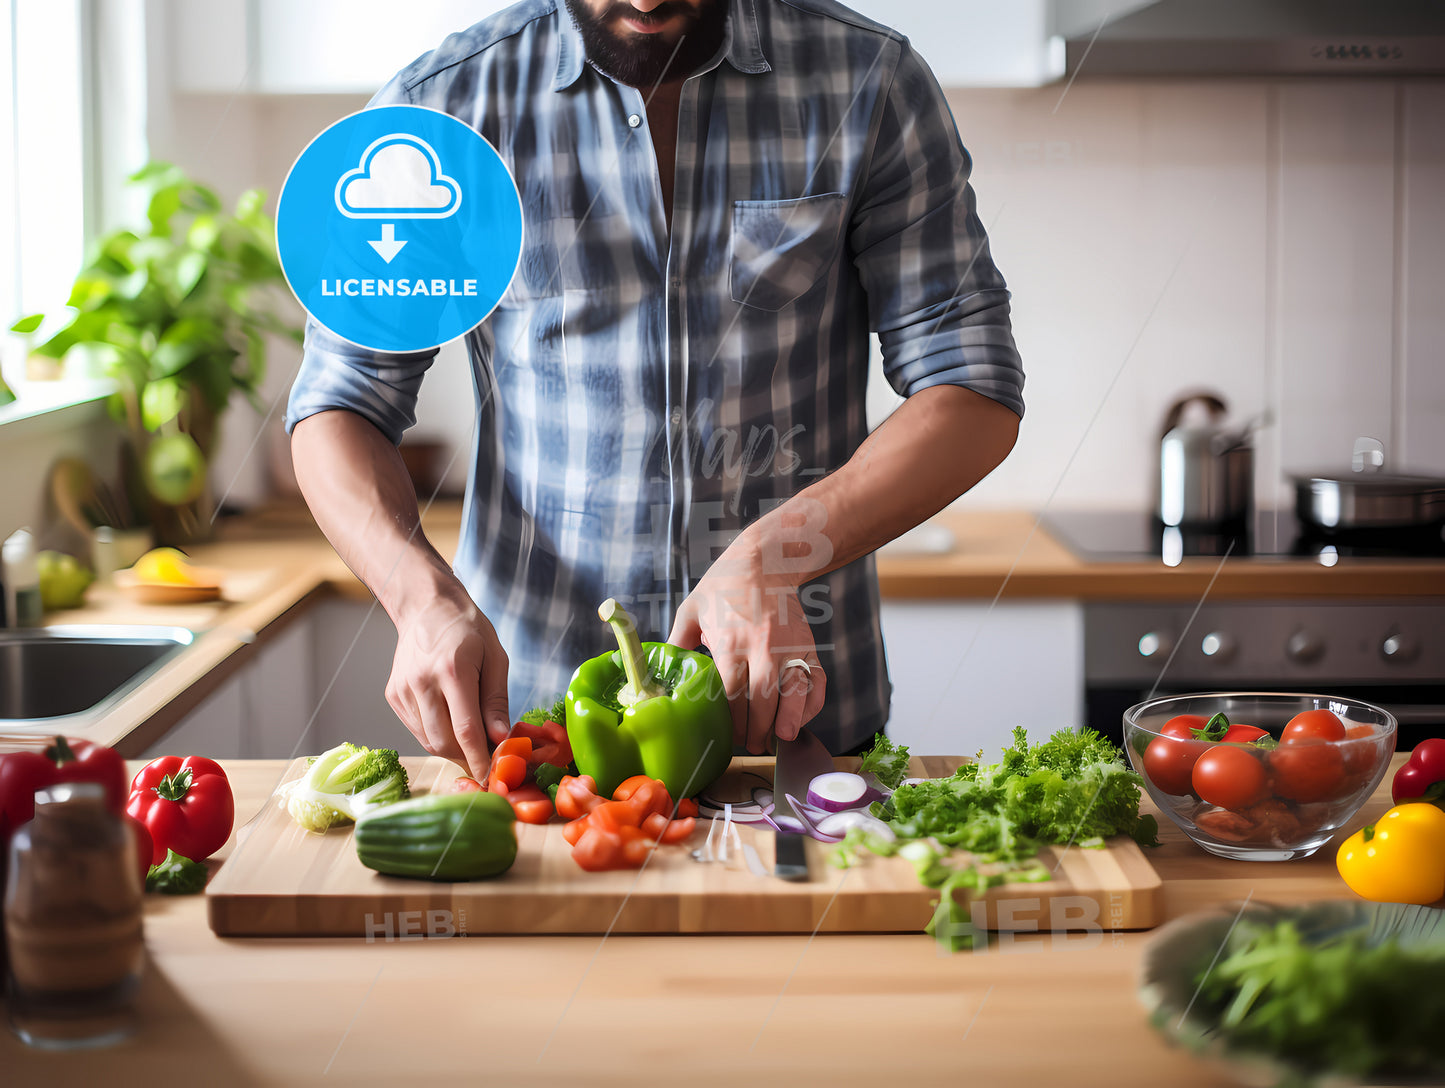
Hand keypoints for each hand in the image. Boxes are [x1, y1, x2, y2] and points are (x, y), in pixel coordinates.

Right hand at [385, 583, 509, 777]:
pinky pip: (416, 729)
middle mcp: (422, 683)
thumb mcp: (495, 658)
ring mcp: (403, 690)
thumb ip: (497, 701)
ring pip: (428, 741)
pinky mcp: (393, 695)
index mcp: (452, 671)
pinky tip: (449, 720)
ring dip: (451, 749)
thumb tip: (501, 738)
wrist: (426, 606)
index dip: (479, 759)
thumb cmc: (468, 629)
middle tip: (486, 757)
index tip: (491, 777)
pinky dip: (435, 735)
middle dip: (467, 757)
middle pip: (443, 742)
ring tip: (470, 739)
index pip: (466, 730)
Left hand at [667, 537, 826, 753]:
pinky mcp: (808, 645)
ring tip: (777, 740)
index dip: (729, 722)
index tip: (726, 736)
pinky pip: (816, 681)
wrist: (767, 558)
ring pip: (792, 695)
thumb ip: (677, 644)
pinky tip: (801, 718)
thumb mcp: (691, 609)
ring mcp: (789, 647)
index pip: (729, 694)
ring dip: (786, 723)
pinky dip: (812, 703)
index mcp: (729, 641)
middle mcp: (761, 647)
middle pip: (761, 701)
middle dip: (756, 731)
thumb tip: (658, 674)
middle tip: (751, 745)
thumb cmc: (724, 585)